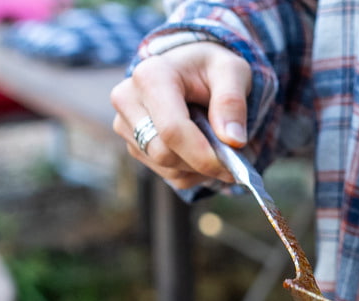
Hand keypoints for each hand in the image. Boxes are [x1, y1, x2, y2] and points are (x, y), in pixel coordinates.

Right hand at [109, 42, 252, 188]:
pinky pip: (166, 174)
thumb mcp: (231, 72)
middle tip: (232, 158)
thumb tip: (233, 141)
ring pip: (166, 168)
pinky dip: (191, 171)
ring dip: (198, 168)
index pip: (172, 130)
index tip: (232, 168)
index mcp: (151, 76)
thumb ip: (232, 102)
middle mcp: (128, 99)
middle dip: (202, 163)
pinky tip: (200, 149)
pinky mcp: (132, 144)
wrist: (189, 69)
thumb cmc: (210, 68)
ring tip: (214, 142)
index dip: (203, 155)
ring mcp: (125, 124)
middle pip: (164, 153)